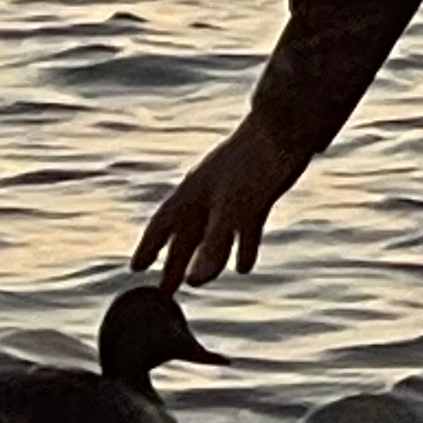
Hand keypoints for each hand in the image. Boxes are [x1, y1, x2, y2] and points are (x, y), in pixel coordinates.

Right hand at [132, 113, 307, 287]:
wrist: (284, 129)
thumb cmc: (251, 165)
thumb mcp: (231, 210)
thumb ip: (214, 247)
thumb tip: (194, 282)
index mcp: (191, 194)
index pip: (161, 226)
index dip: (149, 248)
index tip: (137, 269)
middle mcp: (206, 196)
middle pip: (185, 236)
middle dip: (174, 264)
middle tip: (165, 292)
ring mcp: (230, 196)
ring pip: (211, 235)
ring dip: (203, 259)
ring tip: (196, 284)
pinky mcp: (255, 197)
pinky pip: (242, 230)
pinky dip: (241, 248)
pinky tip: (243, 267)